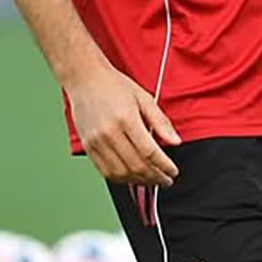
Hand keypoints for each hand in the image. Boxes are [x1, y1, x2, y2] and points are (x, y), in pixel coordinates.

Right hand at [65, 62, 181, 186]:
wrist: (85, 80)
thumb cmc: (115, 86)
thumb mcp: (144, 98)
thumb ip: (161, 122)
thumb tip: (176, 141)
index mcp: (126, 119)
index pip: (149, 151)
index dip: (164, 166)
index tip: (173, 172)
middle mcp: (109, 133)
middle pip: (135, 165)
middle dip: (154, 177)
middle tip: (166, 180)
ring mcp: (96, 142)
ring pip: (120, 173)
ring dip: (139, 181)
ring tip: (152, 180)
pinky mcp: (88, 148)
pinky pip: (105, 171)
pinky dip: (121, 178)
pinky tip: (132, 177)